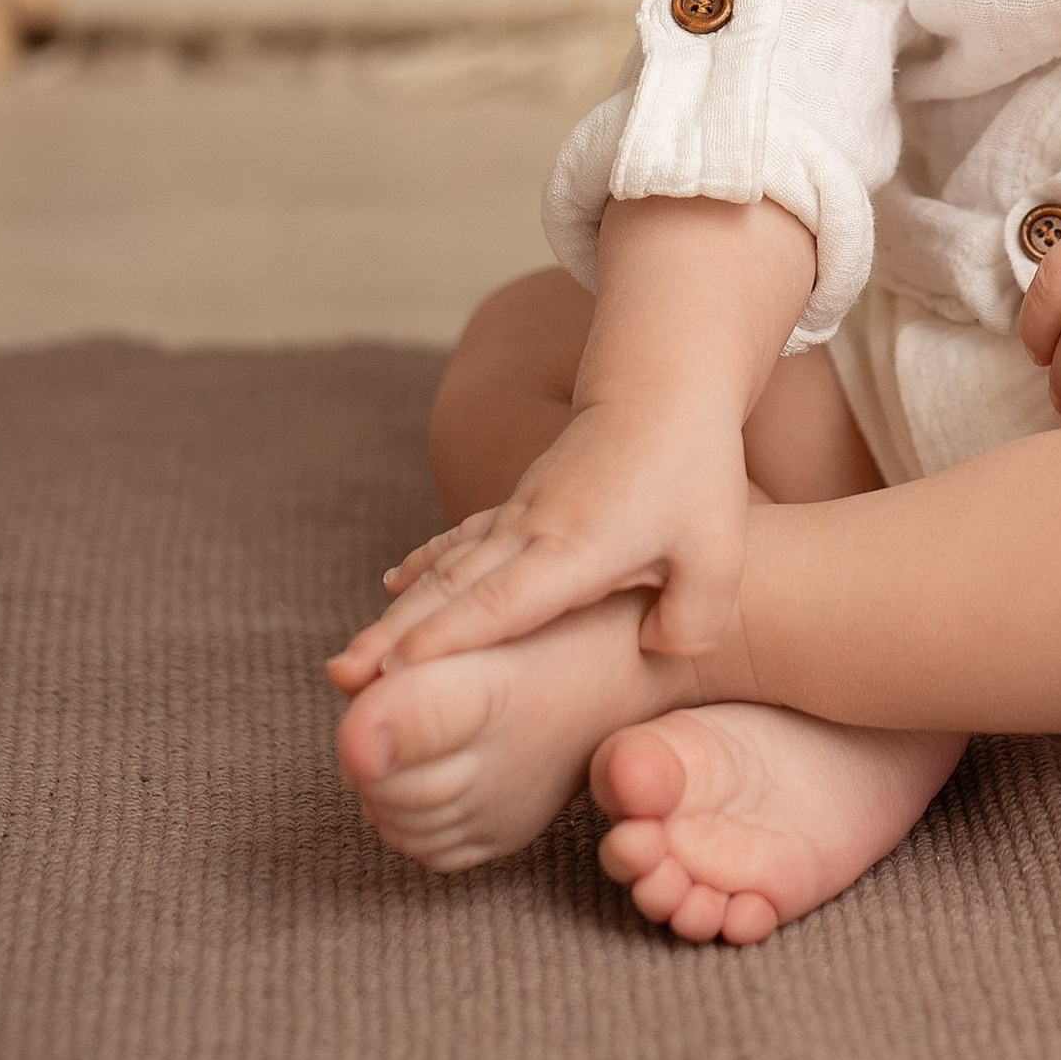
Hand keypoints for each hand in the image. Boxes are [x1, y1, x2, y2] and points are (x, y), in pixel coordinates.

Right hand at [325, 389, 750, 683]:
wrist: (666, 381)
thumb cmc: (695, 467)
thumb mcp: (719, 553)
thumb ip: (691, 622)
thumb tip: (650, 648)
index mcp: (575, 547)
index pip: (501, 603)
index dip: (448, 639)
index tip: (395, 671)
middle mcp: (532, 531)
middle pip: (451, 592)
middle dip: (394, 640)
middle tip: (341, 678)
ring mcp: (520, 515)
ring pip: (446, 571)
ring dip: (397, 617)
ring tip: (349, 659)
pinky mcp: (523, 506)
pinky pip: (461, 544)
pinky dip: (424, 571)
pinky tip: (394, 591)